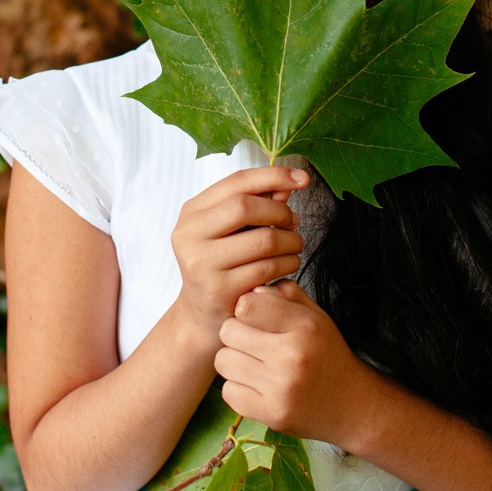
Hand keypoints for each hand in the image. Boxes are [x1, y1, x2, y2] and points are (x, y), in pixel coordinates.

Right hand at [171, 166, 308, 344]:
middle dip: (280, 212)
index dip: (273, 175)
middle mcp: (189, 234)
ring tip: (295, 244)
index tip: (302, 178)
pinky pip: (267, 267)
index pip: (236, 182)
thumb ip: (257, 204)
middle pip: (246, 206)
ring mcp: (201, 263)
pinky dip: (287, 262)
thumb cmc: (223, 264)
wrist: (202, 316)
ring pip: (263, 239)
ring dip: (290, 240)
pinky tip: (289, 264)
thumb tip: (289, 183)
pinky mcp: (219, 289)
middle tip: (293, 222)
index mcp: (191, 212)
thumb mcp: (232, 230)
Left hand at [215, 279, 372, 443]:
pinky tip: (257, 386)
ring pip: (223, 361)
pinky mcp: (271, 414)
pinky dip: (238, 388)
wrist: (353, 406)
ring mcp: (281, 388)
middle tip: (254, 342)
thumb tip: (251, 290)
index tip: (256, 318)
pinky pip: (228, 392)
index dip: (246, 309)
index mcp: (304, 326)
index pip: (246, 305)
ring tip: (254, 364)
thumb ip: (286, 295)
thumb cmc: (328, 355)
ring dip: (235, 361)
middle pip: (228, 331)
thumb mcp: (316, 317)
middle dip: (237, 334)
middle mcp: (292, 356)